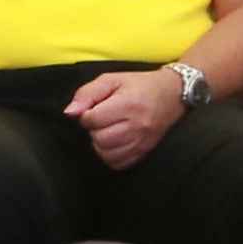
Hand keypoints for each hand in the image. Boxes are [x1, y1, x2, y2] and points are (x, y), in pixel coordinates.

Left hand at [62, 68, 182, 167]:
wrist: (172, 94)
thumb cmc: (139, 85)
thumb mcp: (111, 80)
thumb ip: (87, 94)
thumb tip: (70, 113)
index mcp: (128, 104)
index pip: (93, 119)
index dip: (86, 114)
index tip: (94, 109)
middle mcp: (137, 126)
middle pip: (99, 139)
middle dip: (94, 130)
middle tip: (101, 119)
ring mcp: (142, 142)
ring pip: (107, 154)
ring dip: (101, 143)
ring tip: (108, 130)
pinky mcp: (144, 152)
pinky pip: (118, 164)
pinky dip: (110, 155)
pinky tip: (114, 142)